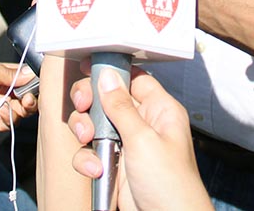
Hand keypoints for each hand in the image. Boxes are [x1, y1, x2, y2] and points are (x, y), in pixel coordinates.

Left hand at [0, 57, 36, 133]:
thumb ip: (6, 72)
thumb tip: (29, 75)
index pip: (22, 75)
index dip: (31, 77)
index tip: (38, 78)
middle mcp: (0, 90)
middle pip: (26, 93)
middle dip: (32, 92)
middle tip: (30, 93)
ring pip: (22, 108)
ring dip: (27, 105)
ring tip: (24, 102)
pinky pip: (11, 122)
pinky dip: (13, 117)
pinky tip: (5, 110)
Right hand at [67, 69, 212, 210]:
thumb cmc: (171, 185)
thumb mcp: (144, 140)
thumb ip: (122, 107)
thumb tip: (108, 77)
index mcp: (160, 110)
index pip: (135, 78)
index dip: (112, 71)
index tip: (89, 68)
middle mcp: (144, 124)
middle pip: (108, 99)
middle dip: (91, 103)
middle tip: (83, 106)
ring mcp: (128, 146)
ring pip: (95, 125)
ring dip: (85, 132)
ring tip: (88, 140)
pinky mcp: (115, 167)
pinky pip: (91, 153)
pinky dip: (87, 160)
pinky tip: (95, 170)